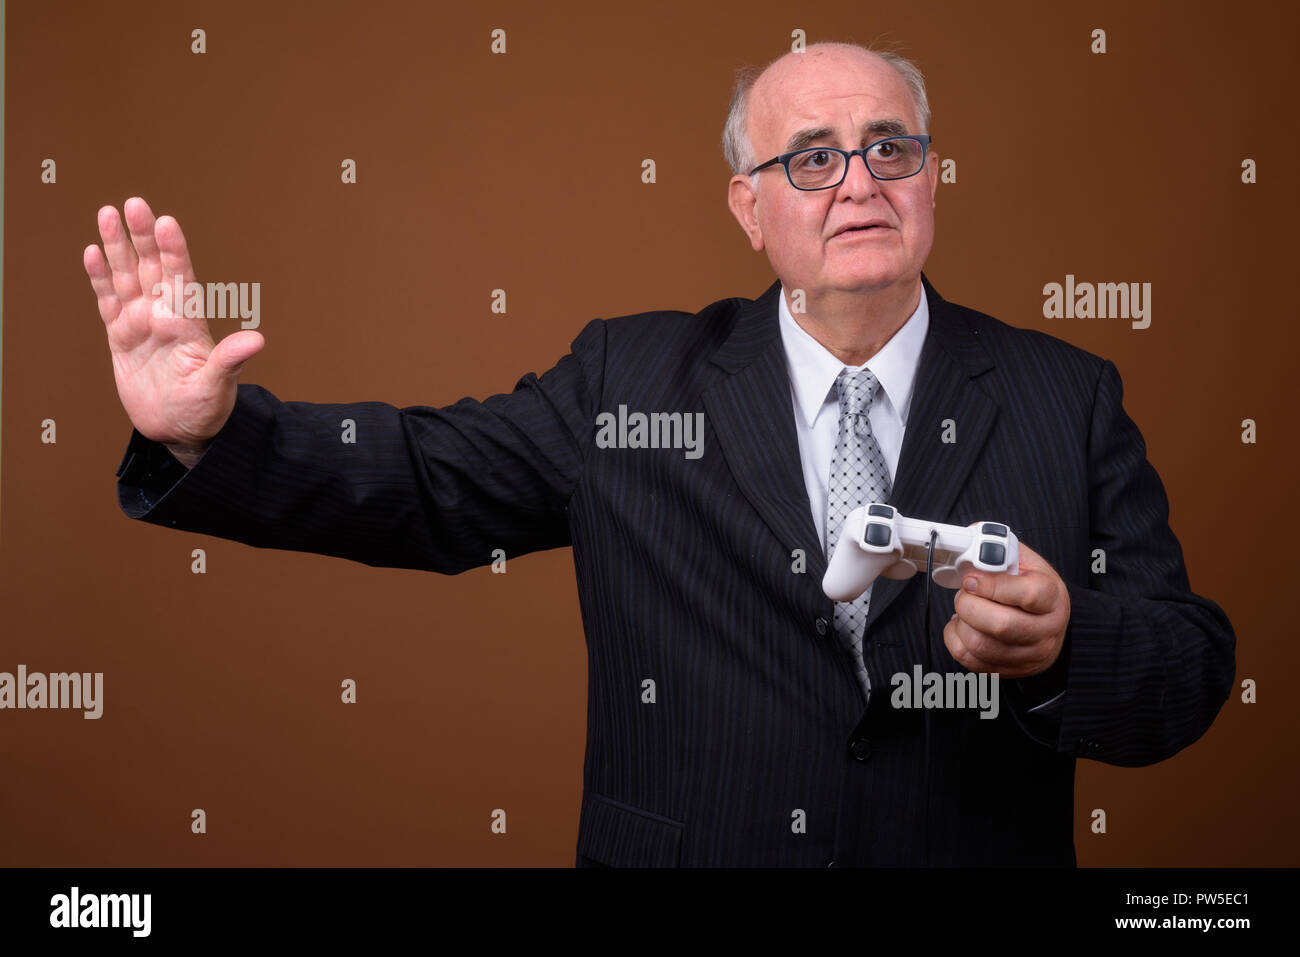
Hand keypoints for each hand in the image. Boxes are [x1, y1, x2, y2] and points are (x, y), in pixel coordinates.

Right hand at [83, 197, 263, 453]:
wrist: (178, 430)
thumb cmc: (204, 409)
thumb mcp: (218, 387)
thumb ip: (230, 361)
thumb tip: (256, 340)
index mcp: (188, 323)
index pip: (181, 279)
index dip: (173, 251)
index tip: (167, 224)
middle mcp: (164, 315)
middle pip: (151, 268)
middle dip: (142, 237)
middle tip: (134, 204)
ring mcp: (141, 323)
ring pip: (127, 276)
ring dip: (117, 247)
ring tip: (108, 214)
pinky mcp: (121, 335)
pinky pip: (108, 300)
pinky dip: (99, 278)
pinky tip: (93, 252)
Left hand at [943, 543, 1069, 678]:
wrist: (1049, 622)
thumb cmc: (1032, 588)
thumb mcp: (1024, 562)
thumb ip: (997, 550)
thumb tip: (966, 543)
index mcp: (1052, 597)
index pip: (1027, 595)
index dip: (992, 585)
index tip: (971, 578)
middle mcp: (1045, 630)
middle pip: (1001, 625)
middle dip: (969, 605)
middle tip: (964, 593)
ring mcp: (1029, 654)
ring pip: (981, 645)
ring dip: (961, 623)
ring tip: (965, 608)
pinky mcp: (1009, 670)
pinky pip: (970, 660)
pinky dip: (955, 639)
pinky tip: (963, 625)